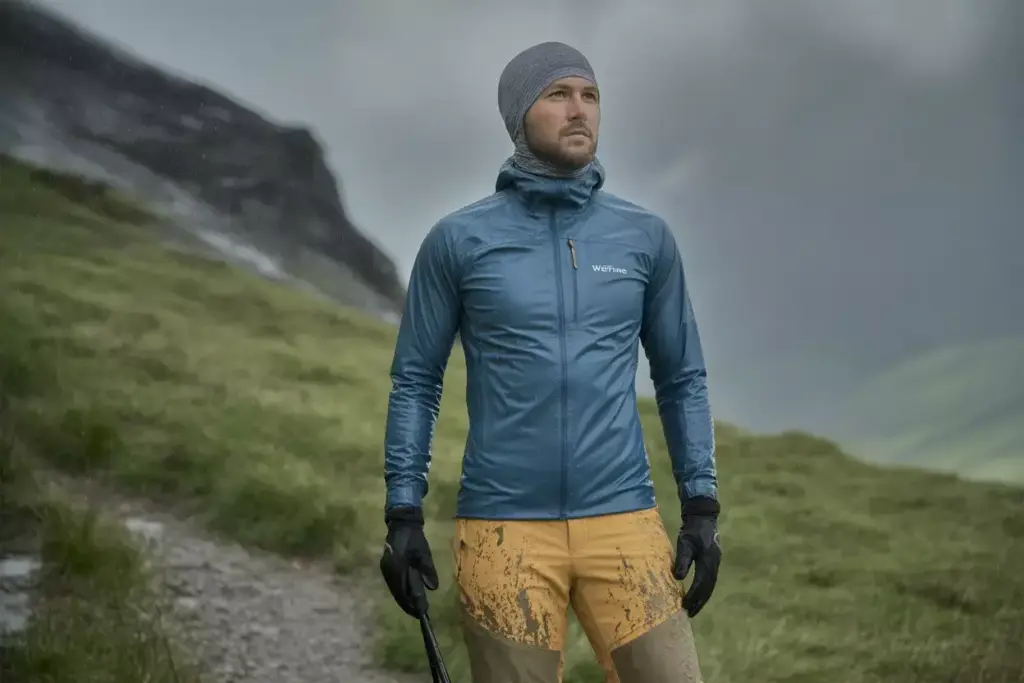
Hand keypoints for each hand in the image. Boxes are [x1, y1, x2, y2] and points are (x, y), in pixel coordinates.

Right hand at [379, 506, 438, 617]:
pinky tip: (407, 596)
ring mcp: (386, 570)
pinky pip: (394, 584)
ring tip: (414, 609)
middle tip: (419, 614)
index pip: (405, 591)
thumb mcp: (424, 553)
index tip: (422, 613)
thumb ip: (427, 570)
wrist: (401, 523)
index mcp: (397, 568)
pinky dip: (401, 592)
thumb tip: (432, 588)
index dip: (414, 603)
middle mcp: (389, 572)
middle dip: (408, 605)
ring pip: (395, 590)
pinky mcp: (386, 568)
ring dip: (404, 600)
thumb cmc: (414, 538)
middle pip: (398, 593)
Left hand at [673, 496, 721, 617]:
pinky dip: (704, 590)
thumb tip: (678, 578)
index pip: (700, 584)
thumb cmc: (692, 529)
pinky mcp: (714, 561)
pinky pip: (710, 580)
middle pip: (708, 588)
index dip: (693, 596)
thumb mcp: (685, 543)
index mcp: (708, 561)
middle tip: (690, 614)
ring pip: (710, 586)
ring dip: (702, 598)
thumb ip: (683, 560)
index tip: (684, 606)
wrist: (703, 517)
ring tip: (694, 609)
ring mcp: (716, 563)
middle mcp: (715, 564)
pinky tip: (698, 595)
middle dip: (699, 602)